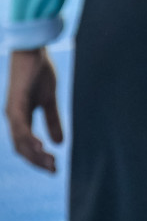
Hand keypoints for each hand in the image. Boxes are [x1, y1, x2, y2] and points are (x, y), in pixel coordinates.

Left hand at [7, 48, 62, 172]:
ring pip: (19, 141)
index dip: (38, 158)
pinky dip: (29, 139)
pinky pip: (20, 127)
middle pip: (21, 148)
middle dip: (37, 161)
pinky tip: (41, 145)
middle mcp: (13, 118)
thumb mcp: (49, 100)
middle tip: (54, 169)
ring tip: (50, 162)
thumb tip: (59, 142)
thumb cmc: (39, 72)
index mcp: (20, 118)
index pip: (26, 145)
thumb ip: (52, 120)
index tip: (54, 167)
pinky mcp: (15, 104)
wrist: (32, 51)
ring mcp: (12, 112)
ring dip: (34, 154)